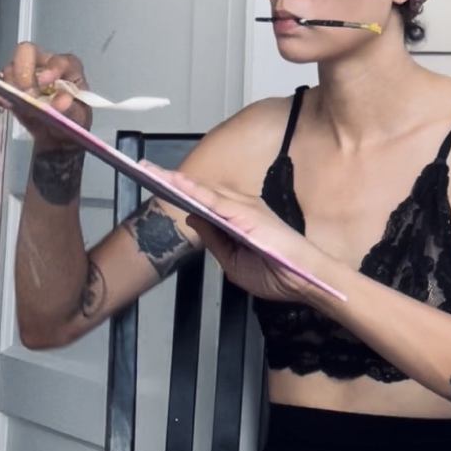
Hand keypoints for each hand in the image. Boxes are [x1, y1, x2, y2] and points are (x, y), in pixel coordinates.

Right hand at [0, 44, 92, 142]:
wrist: (58, 136)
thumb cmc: (73, 119)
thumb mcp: (79, 117)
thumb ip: (72, 109)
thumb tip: (61, 102)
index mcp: (67, 67)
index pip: (58, 60)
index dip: (52, 68)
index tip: (45, 82)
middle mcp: (45, 65)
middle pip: (27, 52)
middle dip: (24, 70)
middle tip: (27, 92)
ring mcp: (26, 74)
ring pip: (11, 68)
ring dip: (12, 85)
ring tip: (21, 103)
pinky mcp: (12, 88)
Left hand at [140, 164, 339, 304]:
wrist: (306, 282)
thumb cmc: (277, 274)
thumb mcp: (234, 263)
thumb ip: (214, 239)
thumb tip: (193, 216)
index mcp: (240, 218)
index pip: (206, 200)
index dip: (183, 189)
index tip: (159, 181)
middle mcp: (242, 207)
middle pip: (202, 189)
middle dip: (172, 179)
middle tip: (144, 168)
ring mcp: (245, 208)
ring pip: (205, 190)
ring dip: (177, 180)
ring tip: (151, 171)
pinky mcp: (247, 214)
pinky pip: (215, 200)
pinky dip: (194, 190)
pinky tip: (176, 183)